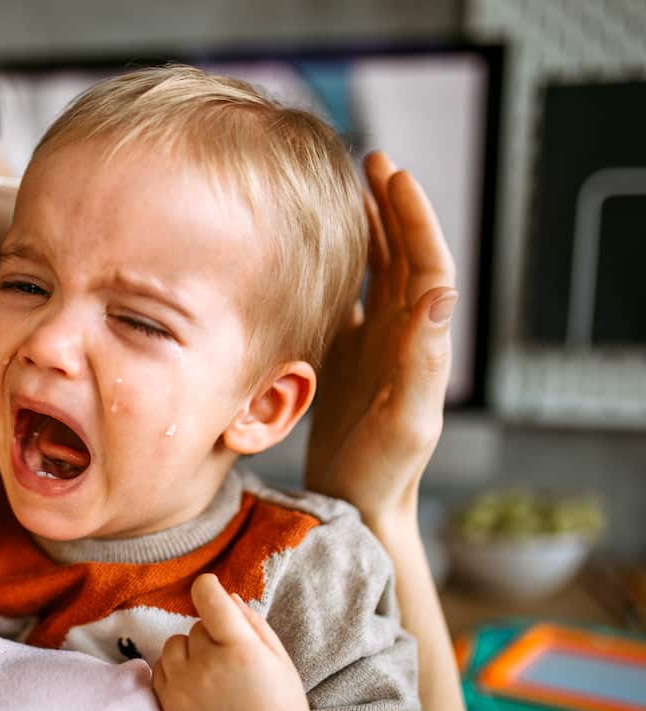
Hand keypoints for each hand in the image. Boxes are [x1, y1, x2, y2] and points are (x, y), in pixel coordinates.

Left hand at [152, 575, 314, 710]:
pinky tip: (199, 688)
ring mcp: (184, 688)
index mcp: (241, 650)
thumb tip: (224, 595)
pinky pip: (160, 668)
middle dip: (212, 635)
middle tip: (233, 663)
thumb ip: (252, 622)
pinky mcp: (168, 706)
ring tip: (215, 676)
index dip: (208, 588)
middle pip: (195, 625)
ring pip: (174, 644)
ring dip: (190, 652)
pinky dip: (175, 671)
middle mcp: (208, 667)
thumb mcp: (279, 659)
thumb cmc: (281, 707)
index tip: (210, 589)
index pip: (208, 598)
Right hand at [306, 151, 457, 529]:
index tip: (394, 176)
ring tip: (349, 187)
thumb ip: (423, 360)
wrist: (359, 503)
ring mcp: (374, 343)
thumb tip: (439, 293)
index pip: (425, 264)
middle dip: (391, 206)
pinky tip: (319, 248)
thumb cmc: (383, 470)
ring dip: (368, 228)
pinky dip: (339, 266)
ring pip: (376, 270)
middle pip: (403, 255)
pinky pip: (347, 298)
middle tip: (371, 160)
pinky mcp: (347, 356)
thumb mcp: (408, 419)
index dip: (413, 218)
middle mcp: (401, 334)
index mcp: (420, 340)